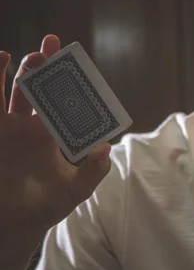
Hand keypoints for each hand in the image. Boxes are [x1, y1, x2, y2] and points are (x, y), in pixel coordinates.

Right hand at [0, 35, 111, 241]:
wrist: (12, 224)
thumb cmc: (46, 207)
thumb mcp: (75, 189)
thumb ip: (93, 170)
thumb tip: (107, 146)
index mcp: (56, 133)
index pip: (65, 100)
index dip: (70, 81)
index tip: (75, 60)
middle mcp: (31, 125)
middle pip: (39, 88)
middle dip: (44, 66)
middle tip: (50, 45)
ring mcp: (7, 128)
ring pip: (12, 92)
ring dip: (17, 72)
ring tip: (21, 55)